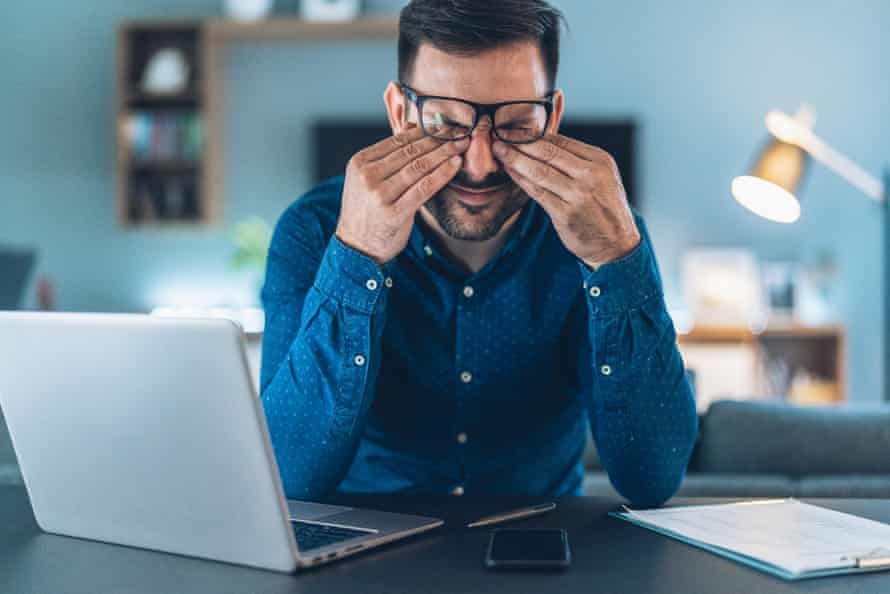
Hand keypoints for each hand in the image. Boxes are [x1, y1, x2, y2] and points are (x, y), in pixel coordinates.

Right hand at [336, 126, 468, 264]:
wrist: (357, 247)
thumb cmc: (368, 212)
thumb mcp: (368, 179)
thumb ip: (388, 156)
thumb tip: (412, 126)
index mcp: (360, 162)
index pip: (397, 140)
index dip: (424, 131)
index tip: (444, 126)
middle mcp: (367, 176)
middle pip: (410, 151)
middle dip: (438, 139)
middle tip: (459, 132)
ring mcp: (380, 194)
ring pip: (419, 166)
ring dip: (443, 153)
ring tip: (461, 145)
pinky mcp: (394, 212)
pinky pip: (424, 187)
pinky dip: (442, 174)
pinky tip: (455, 165)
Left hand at [493, 134, 639, 269]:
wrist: (616, 243)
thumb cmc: (604, 208)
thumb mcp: (602, 176)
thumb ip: (578, 161)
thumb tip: (544, 142)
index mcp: (599, 160)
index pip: (561, 140)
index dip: (535, 134)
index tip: (515, 129)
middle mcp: (590, 174)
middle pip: (548, 152)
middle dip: (521, 142)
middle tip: (500, 134)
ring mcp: (577, 194)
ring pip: (539, 171)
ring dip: (515, 159)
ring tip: (498, 151)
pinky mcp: (565, 213)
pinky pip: (537, 192)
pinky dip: (521, 180)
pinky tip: (509, 172)